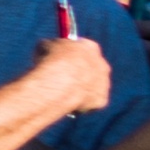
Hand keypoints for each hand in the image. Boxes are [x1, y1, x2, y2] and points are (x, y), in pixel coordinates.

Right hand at [19, 5, 113, 128]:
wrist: (58, 83)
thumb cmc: (49, 60)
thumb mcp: (46, 45)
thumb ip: (51, 45)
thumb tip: (46, 45)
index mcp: (91, 47)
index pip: (85, 47)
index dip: (73, 54)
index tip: (63, 59)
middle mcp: (102, 64)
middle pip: (93, 67)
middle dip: (82, 72)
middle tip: (64, 77)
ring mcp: (104, 83)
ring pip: (93, 86)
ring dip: (83, 88)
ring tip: (64, 93)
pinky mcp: (101, 101)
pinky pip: (91, 102)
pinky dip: (82, 103)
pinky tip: (68, 104)